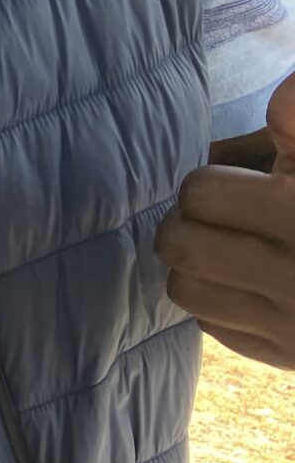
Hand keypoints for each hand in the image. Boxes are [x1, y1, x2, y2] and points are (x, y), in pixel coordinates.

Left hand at [156, 70, 294, 366]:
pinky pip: (216, 328)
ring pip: (186, 290)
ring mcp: (293, 327)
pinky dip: (221, 304)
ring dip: (195, 265)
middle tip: (213, 215)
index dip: (210, 182)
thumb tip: (280, 103)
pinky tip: (250, 284)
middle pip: (179, 244)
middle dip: (187, 223)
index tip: (235, 184)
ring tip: (225, 247)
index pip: (201, 193)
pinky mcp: (292, 359)